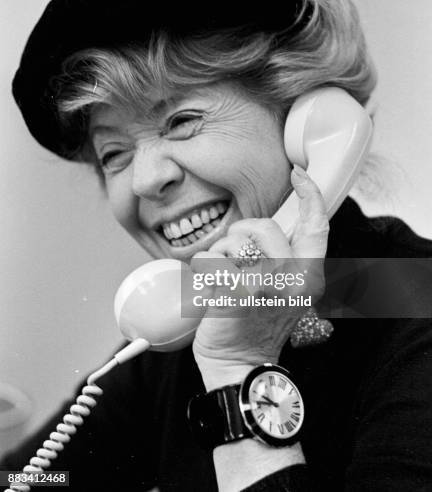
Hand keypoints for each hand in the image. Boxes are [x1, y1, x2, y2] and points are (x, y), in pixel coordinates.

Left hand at [191, 165, 329, 390]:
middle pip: (263, 226)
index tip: (299, 174)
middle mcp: (294, 279)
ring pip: (233, 241)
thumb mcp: (286, 293)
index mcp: (309, 276)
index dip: (310, 196)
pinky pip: (209, 260)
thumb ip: (285, 260)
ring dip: (219, 254)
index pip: (317, 227)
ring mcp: (267, 286)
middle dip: (240, 233)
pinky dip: (200, 270)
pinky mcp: (237, 293)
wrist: (240, 367)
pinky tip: (207, 288)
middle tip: (233, 258)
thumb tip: (265, 229)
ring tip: (221, 279)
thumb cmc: (257, 326)